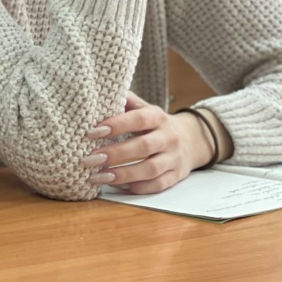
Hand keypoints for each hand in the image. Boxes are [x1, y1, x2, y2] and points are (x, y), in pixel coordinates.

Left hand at [82, 92, 212, 193]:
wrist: (192, 139)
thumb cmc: (155, 123)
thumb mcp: (144, 108)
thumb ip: (124, 101)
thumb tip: (97, 94)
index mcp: (158, 117)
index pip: (138, 120)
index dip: (116, 125)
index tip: (91, 133)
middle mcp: (168, 138)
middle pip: (143, 147)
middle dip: (115, 154)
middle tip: (89, 159)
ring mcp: (174, 159)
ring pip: (150, 170)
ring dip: (122, 175)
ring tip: (96, 177)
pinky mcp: (176, 176)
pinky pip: (156, 185)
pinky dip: (135, 187)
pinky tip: (114, 185)